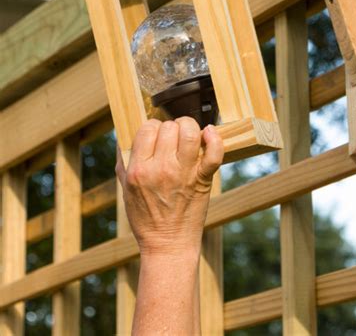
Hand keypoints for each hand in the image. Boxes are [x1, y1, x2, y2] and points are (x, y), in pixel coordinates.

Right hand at [116, 118, 223, 256]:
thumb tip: (125, 136)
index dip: (152, 127)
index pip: (147, 129)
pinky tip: (209, 132)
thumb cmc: (145, 217)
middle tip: (172, 137)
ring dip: (189, 126)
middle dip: (170, 127)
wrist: (167, 244)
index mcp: (139, 170)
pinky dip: (214, 139)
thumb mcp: (125, 189)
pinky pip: (214, 153)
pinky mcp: (202, 180)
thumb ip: (124, 160)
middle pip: (168, 128)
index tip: (156, 134)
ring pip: (190, 133)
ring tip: (188, 133)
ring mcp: (183, 174)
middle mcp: (161, 169)